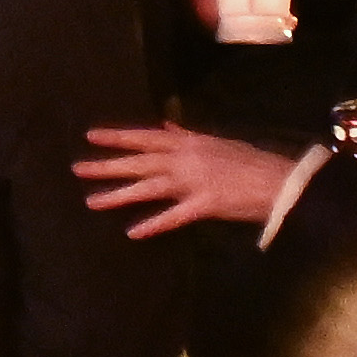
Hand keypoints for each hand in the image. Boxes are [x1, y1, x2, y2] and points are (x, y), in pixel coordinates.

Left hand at [76, 121, 304, 235]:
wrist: (280, 181)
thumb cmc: (249, 160)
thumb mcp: (216, 141)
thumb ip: (187, 135)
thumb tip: (166, 124)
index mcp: (189, 143)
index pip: (145, 137)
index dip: (117, 137)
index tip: (90, 136)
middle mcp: (185, 160)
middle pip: (139, 162)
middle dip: (106, 165)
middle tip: (76, 168)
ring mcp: (193, 182)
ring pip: (148, 188)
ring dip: (118, 195)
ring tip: (91, 201)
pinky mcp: (204, 205)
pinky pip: (173, 216)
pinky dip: (153, 224)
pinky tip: (133, 232)